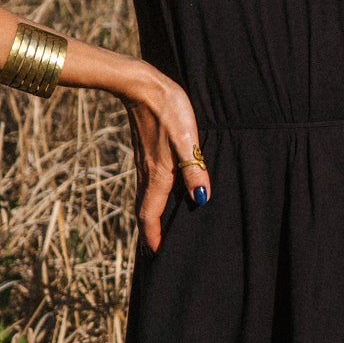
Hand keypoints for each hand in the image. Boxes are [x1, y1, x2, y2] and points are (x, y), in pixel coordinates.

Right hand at [120, 70, 209, 252]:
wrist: (141, 85)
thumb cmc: (167, 110)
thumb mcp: (186, 139)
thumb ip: (194, 169)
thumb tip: (202, 200)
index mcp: (158, 174)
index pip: (150, 215)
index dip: (154, 238)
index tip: (158, 257)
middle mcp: (147, 173)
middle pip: (144, 211)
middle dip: (150, 233)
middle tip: (157, 252)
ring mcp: (144, 163)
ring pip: (144, 198)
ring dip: (150, 217)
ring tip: (160, 230)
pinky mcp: (146, 152)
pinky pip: (147, 184)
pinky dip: (152, 199)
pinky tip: (163, 194)